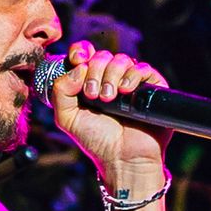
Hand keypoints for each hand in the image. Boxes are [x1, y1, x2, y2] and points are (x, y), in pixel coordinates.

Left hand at [50, 41, 170, 176]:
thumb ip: (60, 92)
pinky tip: (125, 91)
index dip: (80, 51)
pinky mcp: (150, 87)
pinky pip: (142, 68)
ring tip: (108, 99)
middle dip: (94, 71)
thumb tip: (78, 67)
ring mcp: (131, 82)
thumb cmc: (96, 140)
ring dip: (110, 76)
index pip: (85, 53)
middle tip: (92, 95)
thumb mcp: (67, 118)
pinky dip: (131, 76)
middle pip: (102, 56)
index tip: (78, 60)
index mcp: (89, 81)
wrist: (121, 158)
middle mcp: (110, 78)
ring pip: (121, 59)